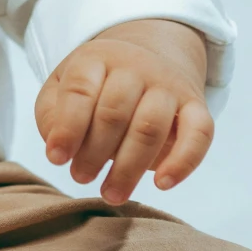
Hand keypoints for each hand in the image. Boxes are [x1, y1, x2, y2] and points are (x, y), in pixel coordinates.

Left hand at [35, 16, 213, 204]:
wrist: (151, 57)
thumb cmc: (98, 86)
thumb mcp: (63, 88)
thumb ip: (52, 116)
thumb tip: (59, 150)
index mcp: (97, 57)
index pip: (80, 90)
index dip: (67, 128)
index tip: (56, 159)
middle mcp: (135, 66)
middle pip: (114, 112)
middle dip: (94, 153)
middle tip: (81, 178)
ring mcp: (168, 85)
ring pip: (150, 127)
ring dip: (128, 167)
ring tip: (111, 193)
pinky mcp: (196, 105)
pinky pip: (199, 132)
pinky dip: (184, 161)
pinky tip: (162, 184)